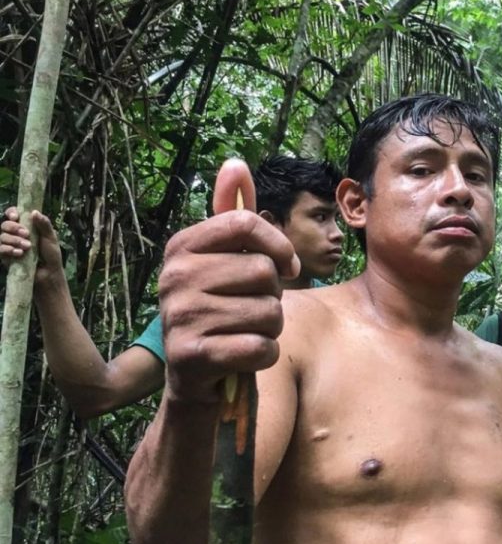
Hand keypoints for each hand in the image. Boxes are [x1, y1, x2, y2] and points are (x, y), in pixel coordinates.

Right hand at [1, 207, 64, 287]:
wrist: (49, 273)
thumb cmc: (51, 255)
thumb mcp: (51, 238)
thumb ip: (44, 224)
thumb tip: (34, 212)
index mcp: (26, 227)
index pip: (13, 215)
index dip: (11, 213)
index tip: (16, 216)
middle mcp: (15, 235)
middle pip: (5, 225)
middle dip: (14, 227)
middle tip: (26, 234)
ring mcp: (9, 245)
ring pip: (1, 236)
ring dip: (14, 240)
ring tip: (27, 246)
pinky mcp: (5, 257)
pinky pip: (0, 249)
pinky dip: (8, 249)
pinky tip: (19, 253)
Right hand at [160, 160, 299, 405]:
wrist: (196, 380)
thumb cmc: (222, 315)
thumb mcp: (226, 264)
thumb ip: (234, 217)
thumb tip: (235, 163)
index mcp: (182, 247)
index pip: (246, 223)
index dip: (280, 246)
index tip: (286, 266)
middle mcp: (174, 277)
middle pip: (264, 271)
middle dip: (274, 297)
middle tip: (252, 311)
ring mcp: (179, 317)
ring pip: (269, 312)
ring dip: (272, 329)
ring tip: (246, 333)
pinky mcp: (192, 356)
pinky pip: (261, 347)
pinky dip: (265, 355)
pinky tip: (244, 357)